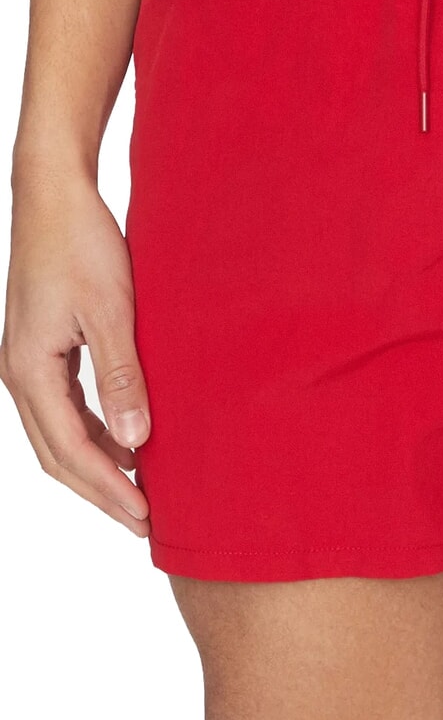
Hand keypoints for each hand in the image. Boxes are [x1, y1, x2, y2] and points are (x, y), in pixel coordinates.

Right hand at [1, 170, 150, 533]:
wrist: (54, 196)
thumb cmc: (82, 244)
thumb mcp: (112, 311)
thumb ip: (123, 377)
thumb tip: (135, 441)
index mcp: (30, 371)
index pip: (70, 451)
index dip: (109, 489)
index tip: (145, 517)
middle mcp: (20, 374)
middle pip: (57, 455)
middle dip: (101, 492)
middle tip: (146, 524)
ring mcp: (26, 363)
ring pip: (58, 436)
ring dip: (98, 467)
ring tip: (141, 493)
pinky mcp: (40, 351)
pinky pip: (64, 410)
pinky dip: (94, 435)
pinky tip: (128, 443)